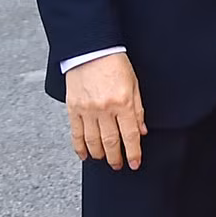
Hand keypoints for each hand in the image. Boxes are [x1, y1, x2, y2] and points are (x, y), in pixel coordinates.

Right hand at [66, 53, 145, 169]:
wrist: (91, 50)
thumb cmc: (115, 64)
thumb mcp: (134, 84)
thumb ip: (138, 109)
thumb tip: (142, 130)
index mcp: (123, 102)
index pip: (130, 134)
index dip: (133, 152)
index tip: (135, 162)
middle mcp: (105, 109)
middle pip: (111, 142)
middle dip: (116, 158)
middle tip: (119, 165)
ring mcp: (87, 110)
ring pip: (93, 141)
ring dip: (100, 154)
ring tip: (105, 160)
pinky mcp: (73, 109)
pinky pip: (76, 134)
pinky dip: (80, 147)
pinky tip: (85, 155)